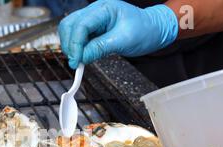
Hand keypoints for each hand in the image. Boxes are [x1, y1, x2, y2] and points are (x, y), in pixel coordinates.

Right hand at [58, 0, 178, 68]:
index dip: (75, 44)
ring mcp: (92, 18)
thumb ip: (100, 48)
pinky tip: (82, 56)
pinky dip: (76, 47)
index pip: (81, 25)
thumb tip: (81, 58)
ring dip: (70, 45)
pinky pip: (77, 36)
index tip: (76, 61)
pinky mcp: (92, 27)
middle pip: (69, 24)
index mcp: (105, 8)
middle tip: (75, 62)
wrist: (153, 30)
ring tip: (79, 60)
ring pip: (69, 29)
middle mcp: (95, 10)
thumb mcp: (124, 40)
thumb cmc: (144, 31)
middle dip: (69, 44)